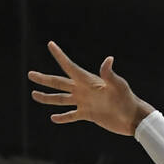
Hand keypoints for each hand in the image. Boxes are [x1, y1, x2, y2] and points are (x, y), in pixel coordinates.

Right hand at [29, 40, 153, 135]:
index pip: (70, 67)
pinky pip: (72, 115)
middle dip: (45, 79)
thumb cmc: (127, 99)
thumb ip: (110, 74)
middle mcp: (84, 90)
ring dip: (48, 98)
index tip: (50, 44)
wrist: (132, 118)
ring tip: (34, 95)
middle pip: (59, 83)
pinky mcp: (88, 114)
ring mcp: (85, 102)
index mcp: (88, 81)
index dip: (60, 56)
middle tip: (30, 74)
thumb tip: (108, 60)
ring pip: (61, 99)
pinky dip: (63, 117)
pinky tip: (53, 118)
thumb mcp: (118, 86)